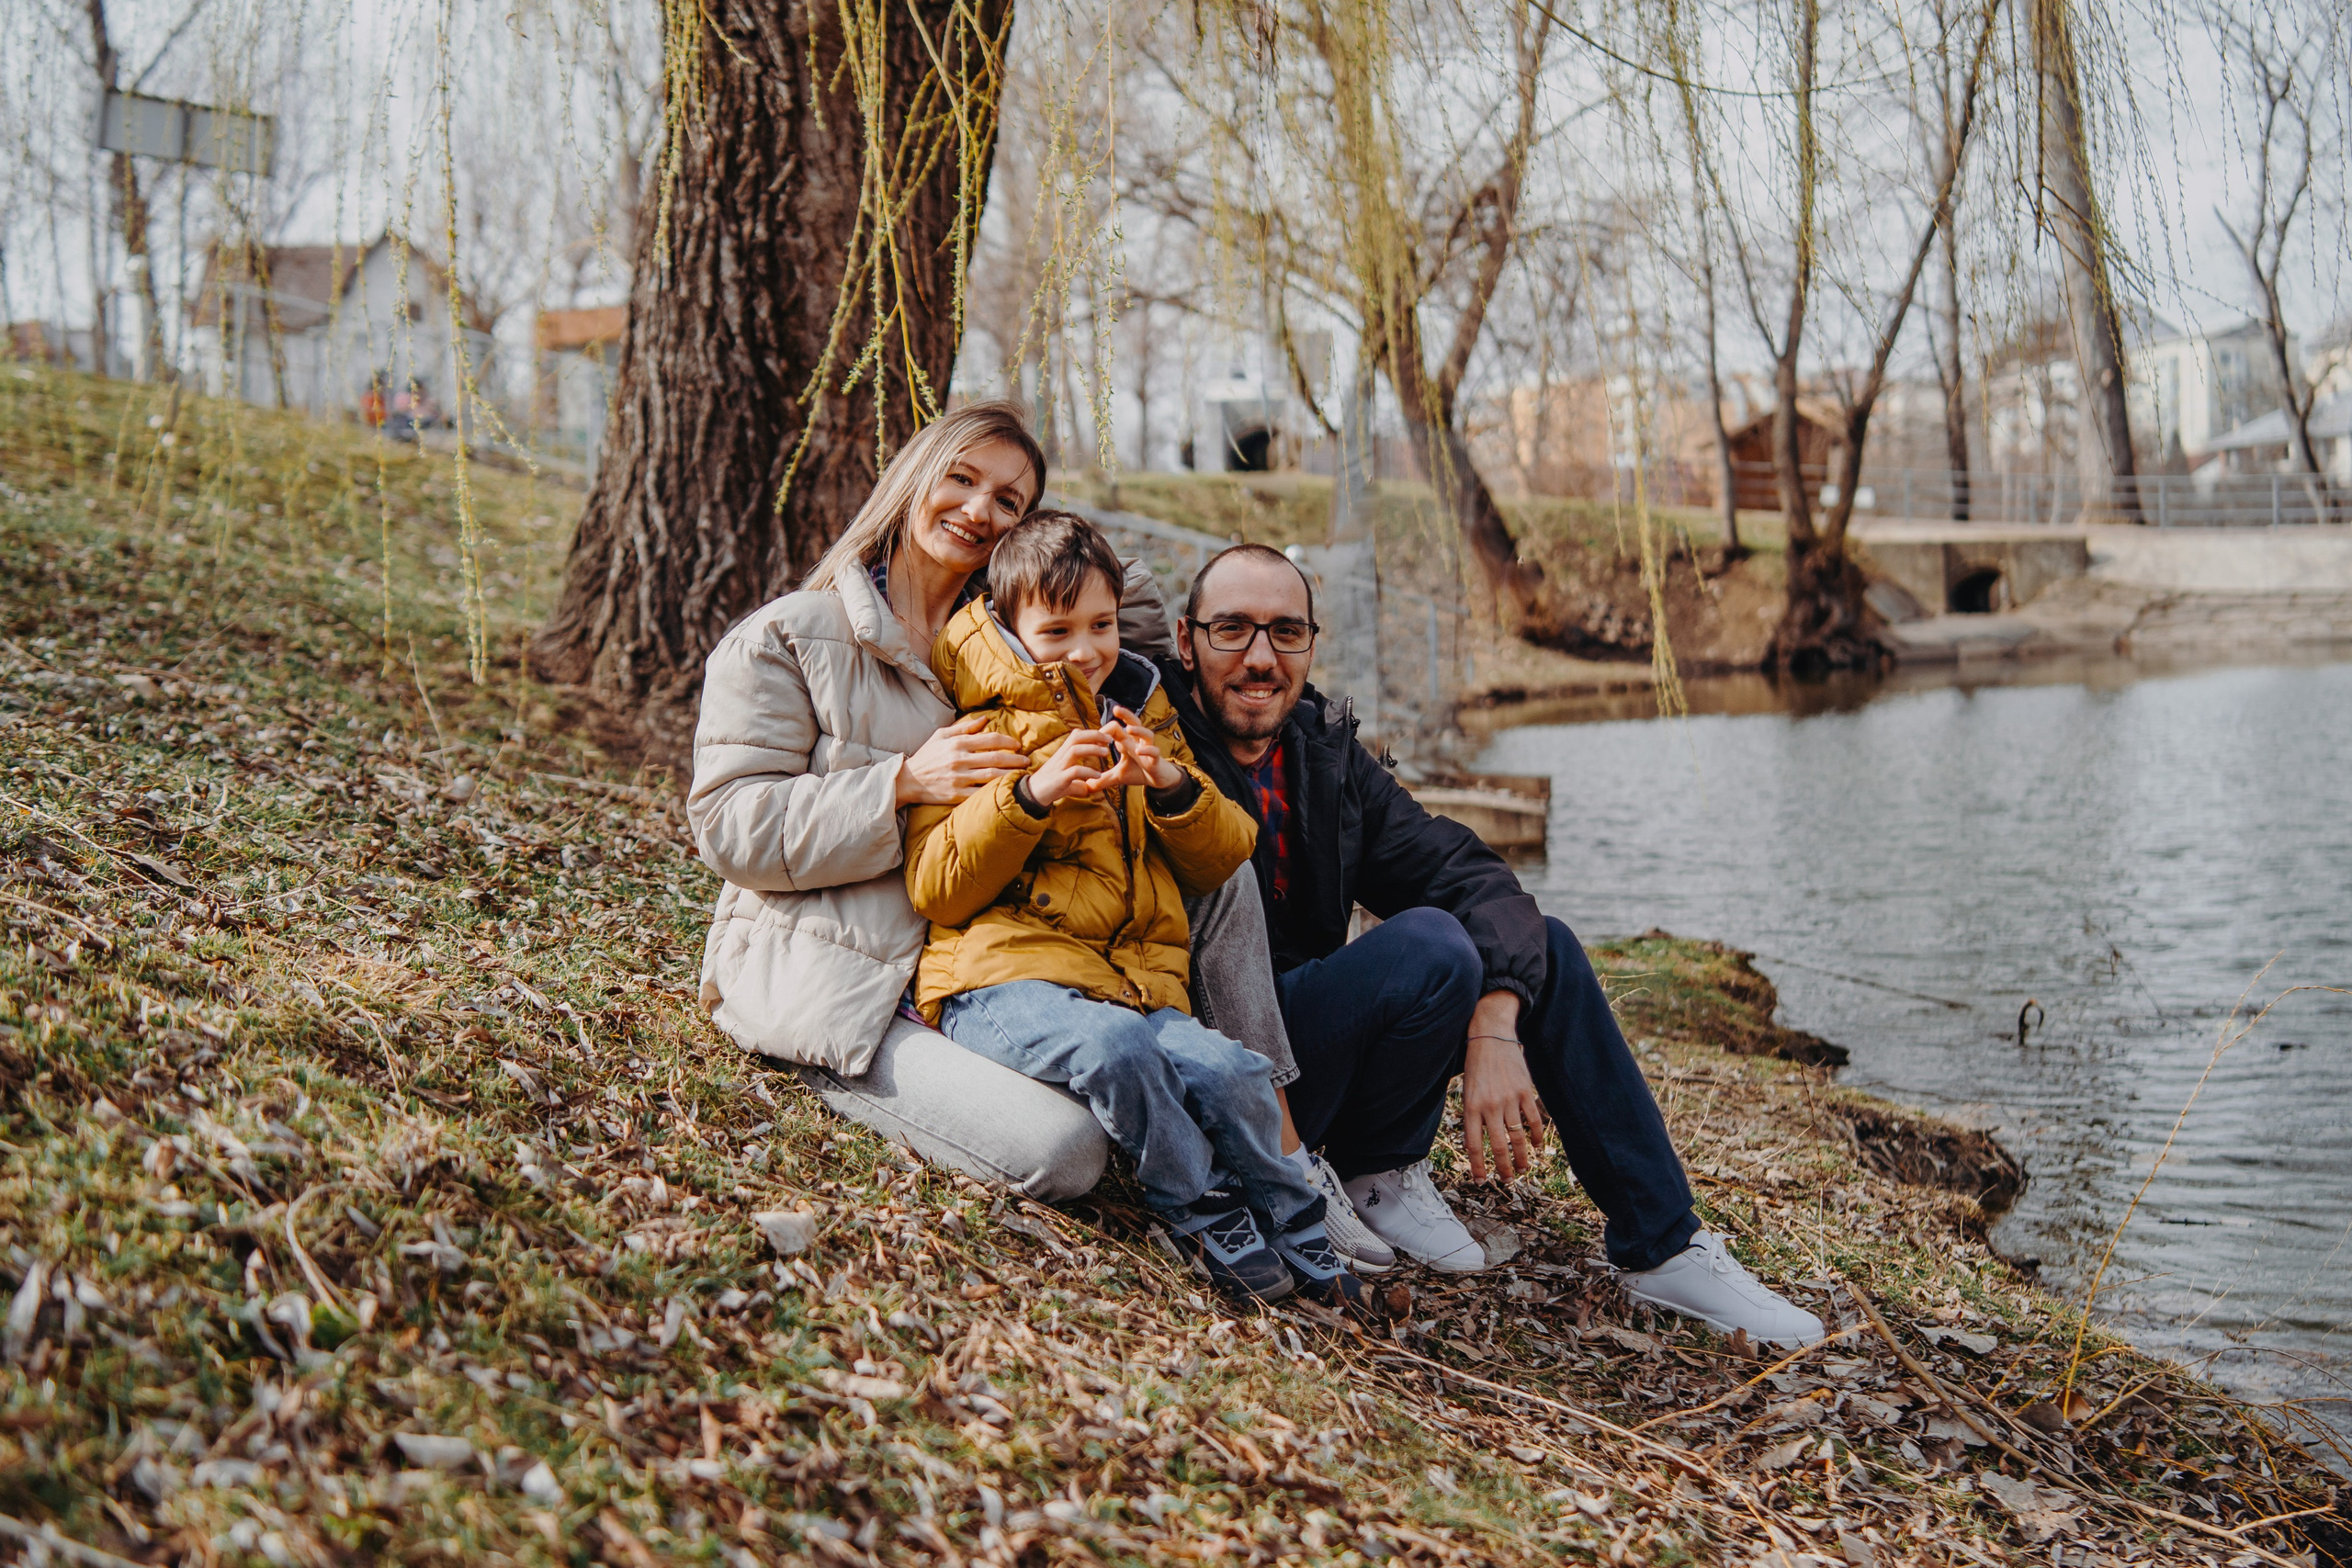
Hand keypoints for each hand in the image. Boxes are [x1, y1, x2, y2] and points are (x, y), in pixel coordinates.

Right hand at [896, 714, 1029, 805]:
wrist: (908, 780)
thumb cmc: (926, 756)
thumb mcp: (941, 736)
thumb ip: (964, 727)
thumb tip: (985, 719)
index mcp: (957, 743)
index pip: (991, 740)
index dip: (1008, 741)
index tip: (1018, 745)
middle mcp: (959, 760)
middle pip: (995, 758)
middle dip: (1015, 759)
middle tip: (1027, 760)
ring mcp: (958, 778)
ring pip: (991, 776)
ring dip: (1010, 775)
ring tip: (1023, 775)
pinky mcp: (956, 795)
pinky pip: (980, 793)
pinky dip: (995, 792)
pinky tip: (1006, 790)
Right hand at [1026, 727, 1116, 806]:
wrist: (1032, 796)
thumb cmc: (1050, 786)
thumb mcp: (1066, 782)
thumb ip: (1078, 783)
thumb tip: (1089, 788)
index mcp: (1062, 754)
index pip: (1076, 735)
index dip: (1091, 733)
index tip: (1105, 738)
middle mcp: (1060, 757)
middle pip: (1076, 737)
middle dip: (1094, 735)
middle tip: (1109, 739)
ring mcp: (1059, 767)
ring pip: (1075, 750)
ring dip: (1092, 749)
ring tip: (1106, 753)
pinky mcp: (1059, 779)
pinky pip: (1074, 771)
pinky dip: (1088, 771)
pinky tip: (1098, 775)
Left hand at [1098, 705, 1182, 790]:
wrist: (1157, 780)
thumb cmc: (1138, 772)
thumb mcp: (1118, 776)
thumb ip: (1103, 779)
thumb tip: (1088, 787)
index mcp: (1127, 742)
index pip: (1116, 729)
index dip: (1105, 732)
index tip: (1095, 741)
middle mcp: (1138, 742)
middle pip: (1134, 722)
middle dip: (1126, 715)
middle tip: (1116, 709)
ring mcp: (1148, 749)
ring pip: (1147, 734)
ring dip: (1138, 730)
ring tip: (1128, 729)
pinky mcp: (1156, 760)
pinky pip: (1154, 752)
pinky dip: (1147, 750)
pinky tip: (1139, 750)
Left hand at [1461, 990, 1544, 1181]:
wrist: (1490, 1037)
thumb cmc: (1476, 1066)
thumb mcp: (1466, 1092)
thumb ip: (1472, 1116)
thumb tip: (1476, 1144)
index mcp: (1471, 1107)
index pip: (1474, 1145)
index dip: (1478, 1166)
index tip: (1481, 1180)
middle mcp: (1490, 1106)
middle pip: (1498, 1146)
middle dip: (1503, 1168)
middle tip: (1507, 1181)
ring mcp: (1509, 1099)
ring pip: (1518, 1137)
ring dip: (1521, 1157)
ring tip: (1522, 1170)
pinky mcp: (1525, 1091)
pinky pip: (1533, 1119)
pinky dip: (1536, 1136)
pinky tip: (1537, 1147)